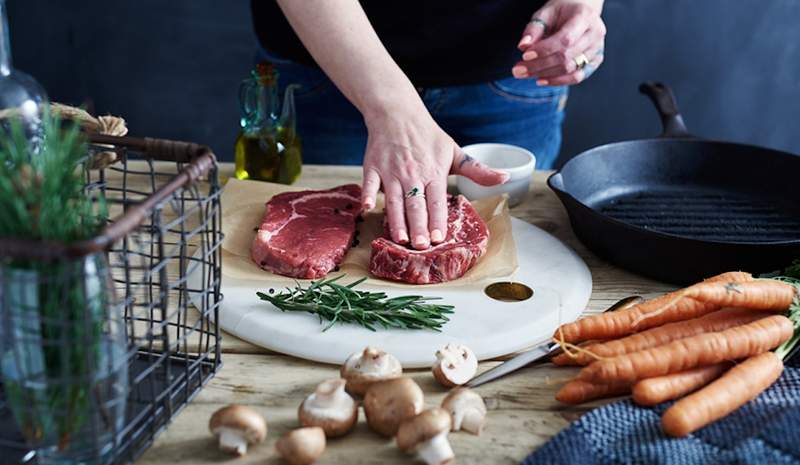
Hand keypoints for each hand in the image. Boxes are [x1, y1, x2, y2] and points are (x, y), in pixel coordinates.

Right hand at [361, 105, 508, 249]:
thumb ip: (477, 170)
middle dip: (418, 226)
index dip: (438, 219)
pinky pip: (369, 184)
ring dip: (396, 220)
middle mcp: (413, 174)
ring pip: (394, 200)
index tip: (440, 238)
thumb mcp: (455, 152)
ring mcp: (391, 172)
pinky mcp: (372, 168)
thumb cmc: (427, 136)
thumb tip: (504, 178)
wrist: (397, 114)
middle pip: (416, 205)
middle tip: (421, 246)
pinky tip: (367, 208)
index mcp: (434, 172)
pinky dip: (367, 195)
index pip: (437, 200)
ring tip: (400, 239)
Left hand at [512, 0, 605, 85]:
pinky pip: (577, 77)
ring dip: (545, 74)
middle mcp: (595, 34)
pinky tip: (540, 80)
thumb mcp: (545, 13)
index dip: (544, 50)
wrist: (580, 11)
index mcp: (585, 16)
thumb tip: (523, 46)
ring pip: (571, 69)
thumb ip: (534, 28)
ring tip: (524, 74)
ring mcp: (597, 49)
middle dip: (539, 66)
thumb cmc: (561, 12)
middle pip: (566, 57)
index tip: (524, 56)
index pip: (565, 39)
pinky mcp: (595, 61)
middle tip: (517, 71)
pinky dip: (558, 81)